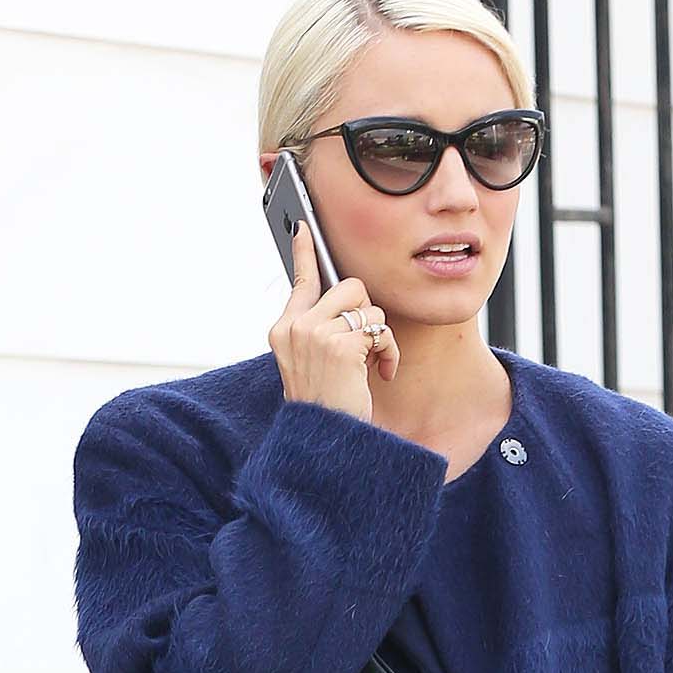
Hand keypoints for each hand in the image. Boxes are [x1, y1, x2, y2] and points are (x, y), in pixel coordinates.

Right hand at [269, 218, 399, 420]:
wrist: (325, 444)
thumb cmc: (326, 409)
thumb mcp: (312, 365)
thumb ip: (319, 329)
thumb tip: (344, 298)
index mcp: (284, 331)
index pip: (299, 281)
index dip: (304, 252)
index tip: (304, 228)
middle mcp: (294, 328)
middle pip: (347, 286)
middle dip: (366, 313)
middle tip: (364, 344)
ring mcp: (314, 335)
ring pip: (366, 305)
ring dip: (378, 335)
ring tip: (370, 364)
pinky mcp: (340, 346)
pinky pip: (380, 329)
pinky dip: (389, 352)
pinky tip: (381, 373)